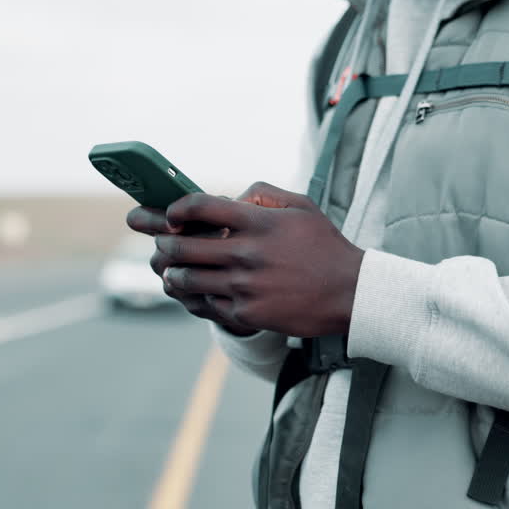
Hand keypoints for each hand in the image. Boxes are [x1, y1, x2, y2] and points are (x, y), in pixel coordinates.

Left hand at [131, 183, 365, 338]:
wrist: (350, 293)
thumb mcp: (301, 207)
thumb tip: (231, 197)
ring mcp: (244, 285)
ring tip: (170, 270)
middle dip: (162, 243)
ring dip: (171, 273)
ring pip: (185, 279)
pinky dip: (193, 297)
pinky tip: (192, 292)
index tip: (169, 215)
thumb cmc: (325, 247)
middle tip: (158, 243)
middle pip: (181, 246)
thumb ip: (263, 194)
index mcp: (257, 222)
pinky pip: (204, 304)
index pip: (198, 206)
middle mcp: (246, 253)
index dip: (174, 209)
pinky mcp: (247, 313)